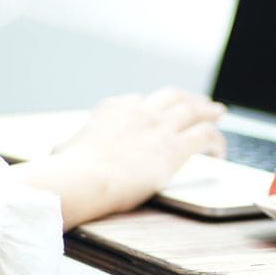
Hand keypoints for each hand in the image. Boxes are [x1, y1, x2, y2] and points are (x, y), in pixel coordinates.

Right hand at [57, 86, 226, 183]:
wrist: (84, 177)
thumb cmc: (69, 171)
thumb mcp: (64, 150)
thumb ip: (67, 148)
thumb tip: (56, 153)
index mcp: (113, 109)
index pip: (138, 101)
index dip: (152, 106)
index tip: (158, 112)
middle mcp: (139, 111)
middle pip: (172, 96)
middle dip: (186, 98)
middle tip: (199, 103)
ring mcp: (159, 126)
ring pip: (193, 110)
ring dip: (208, 111)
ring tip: (218, 114)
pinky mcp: (174, 147)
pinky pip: (205, 136)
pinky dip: (215, 141)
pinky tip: (219, 152)